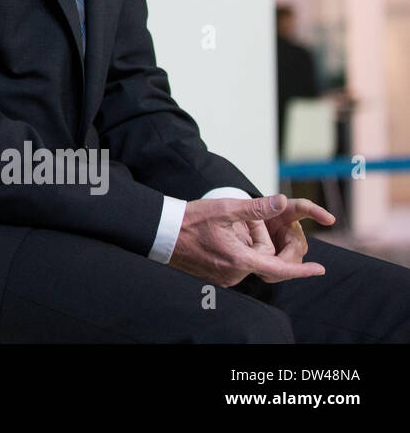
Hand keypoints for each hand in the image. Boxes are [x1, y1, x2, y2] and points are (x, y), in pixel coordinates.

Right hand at [170, 195, 327, 287]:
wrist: (161, 233)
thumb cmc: (190, 220)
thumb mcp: (225, 208)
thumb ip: (256, 208)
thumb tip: (282, 201)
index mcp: (239, 259)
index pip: (279, 268)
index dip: (302, 270)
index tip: (320, 270)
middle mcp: (233, 274)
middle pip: (260, 256)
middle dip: (257, 236)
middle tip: (238, 219)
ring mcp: (223, 278)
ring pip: (247, 259)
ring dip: (244, 242)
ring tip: (222, 226)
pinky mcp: (214, 277)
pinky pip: (234, 264)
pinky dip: (233, 249)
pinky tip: (216, 236)